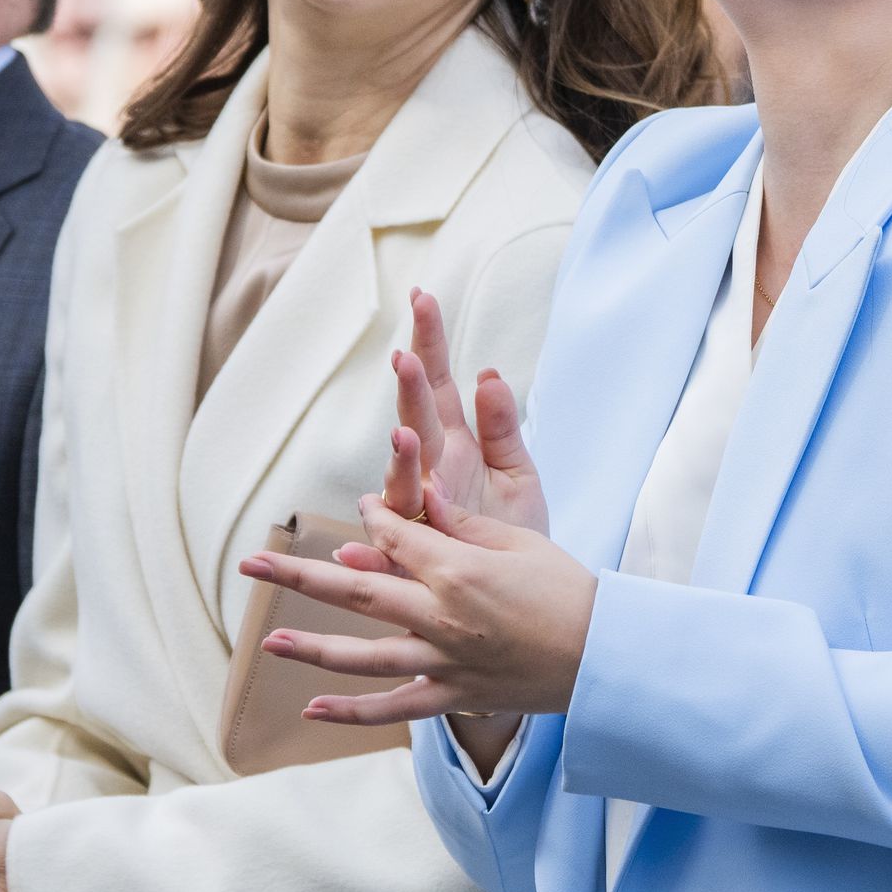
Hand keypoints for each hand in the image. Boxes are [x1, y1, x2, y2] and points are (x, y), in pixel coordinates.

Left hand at [239, 472, 596, 725]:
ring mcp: (443, 661)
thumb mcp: (518, 542)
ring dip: (310, 648)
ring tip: (267, 642)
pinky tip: (313, 710)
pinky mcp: (455, 696)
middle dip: (297, 575)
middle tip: (250, 563)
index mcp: (457, 569)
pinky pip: (394, 709)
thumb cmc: (570, 589)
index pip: (393, 536)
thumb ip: (461, 524)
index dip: (372, 517)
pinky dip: (352, 713)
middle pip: (355, 589)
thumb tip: (419, 496)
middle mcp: (440, 616)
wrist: (608, 657)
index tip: (363, 506)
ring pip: (363, 655)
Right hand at [382, 288, 549, 531]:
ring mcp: (419, 509)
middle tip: (406, 356)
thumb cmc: (512, 532)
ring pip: (401, 475)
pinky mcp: (417, 551)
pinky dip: (381, 533)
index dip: (430, 342)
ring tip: (405, 434)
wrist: (519, 595)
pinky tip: (372, 517)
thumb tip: (491, 372)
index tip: (422, 297)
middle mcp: (429, 470)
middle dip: (409, 388)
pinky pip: (396, 539)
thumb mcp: (519, 473)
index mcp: (456, 444)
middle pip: (415, 417)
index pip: (438, 382)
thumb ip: (503, 427)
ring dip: (400, 456)